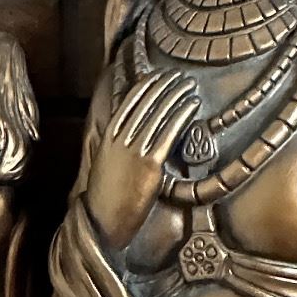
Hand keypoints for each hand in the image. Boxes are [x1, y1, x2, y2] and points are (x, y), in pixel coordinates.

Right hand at [85, 71, 198, 250]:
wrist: (103, 221)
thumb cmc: (107, 196)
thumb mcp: (107, 163)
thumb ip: (119, 144)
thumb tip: (133, 129)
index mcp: (110, 136)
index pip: (131, 100)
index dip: (149, 84)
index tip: (162, 75)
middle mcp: (122, 140)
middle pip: (147, 103)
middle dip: (165, 85)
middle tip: (181, 75)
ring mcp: (135, 152)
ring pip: (160, 114)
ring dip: (177, 95)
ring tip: (190, 84)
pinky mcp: (150, 166)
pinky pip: (169, 133)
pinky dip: (182, 114)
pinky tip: (193, 104)